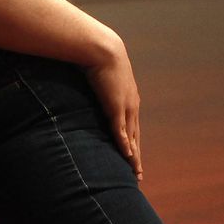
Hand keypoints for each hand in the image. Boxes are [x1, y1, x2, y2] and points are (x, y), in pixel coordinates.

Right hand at [84, 42, 142, 180]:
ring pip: (131, 138)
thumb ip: (95, 85)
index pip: (131, 126)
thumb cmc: (97, 57)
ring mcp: (125, 107)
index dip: (133, 143)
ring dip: (134, 156)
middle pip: (135, 137)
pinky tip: (127, 158)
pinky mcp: (116, 108)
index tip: (134, 157)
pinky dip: (124, 145)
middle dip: (137, 156)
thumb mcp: (99, 75)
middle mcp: (131, 105)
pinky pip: (121, 131)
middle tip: (138, 174)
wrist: (101, 49)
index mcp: (128, 98)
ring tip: (135, 173)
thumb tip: (85, 86)